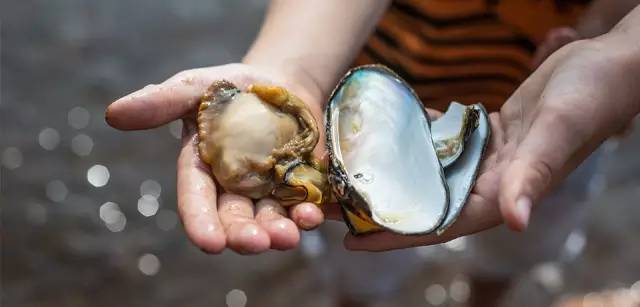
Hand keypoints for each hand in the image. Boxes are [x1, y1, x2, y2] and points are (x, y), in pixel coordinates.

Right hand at [106, 63, 337, 253]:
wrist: (281, 82)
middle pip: (236, 220)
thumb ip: (161, 102)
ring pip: (271, 220)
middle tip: (254, 243)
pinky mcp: (300, 186)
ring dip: (280, 231)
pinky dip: (309, 213)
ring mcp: (269, 191)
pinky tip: (314, 215)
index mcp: (203, 171)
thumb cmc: (230, 87)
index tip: (208, 243)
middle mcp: (234, 189)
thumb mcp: (195, 87)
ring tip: (288, 236)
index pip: (197, 201)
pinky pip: (304, 206)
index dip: (201, 223)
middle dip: (244, 235)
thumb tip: (113, 113)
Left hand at [346, 37, 639, 250]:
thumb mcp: (557, 133)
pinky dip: (418, 136)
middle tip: (336, 200)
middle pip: (425, 201)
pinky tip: (391, 126)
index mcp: (504, 194)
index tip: (352, 241)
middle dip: (382, 205)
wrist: (609, 67)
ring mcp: (489, 159)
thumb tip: (514, 221)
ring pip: (431, 172)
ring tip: (352, 165)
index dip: (395, 235)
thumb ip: (533, 176)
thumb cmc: (593, 99)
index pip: (440, 224)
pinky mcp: (490, 135)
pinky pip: (445, 141)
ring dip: (394, 171)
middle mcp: (491, 182)